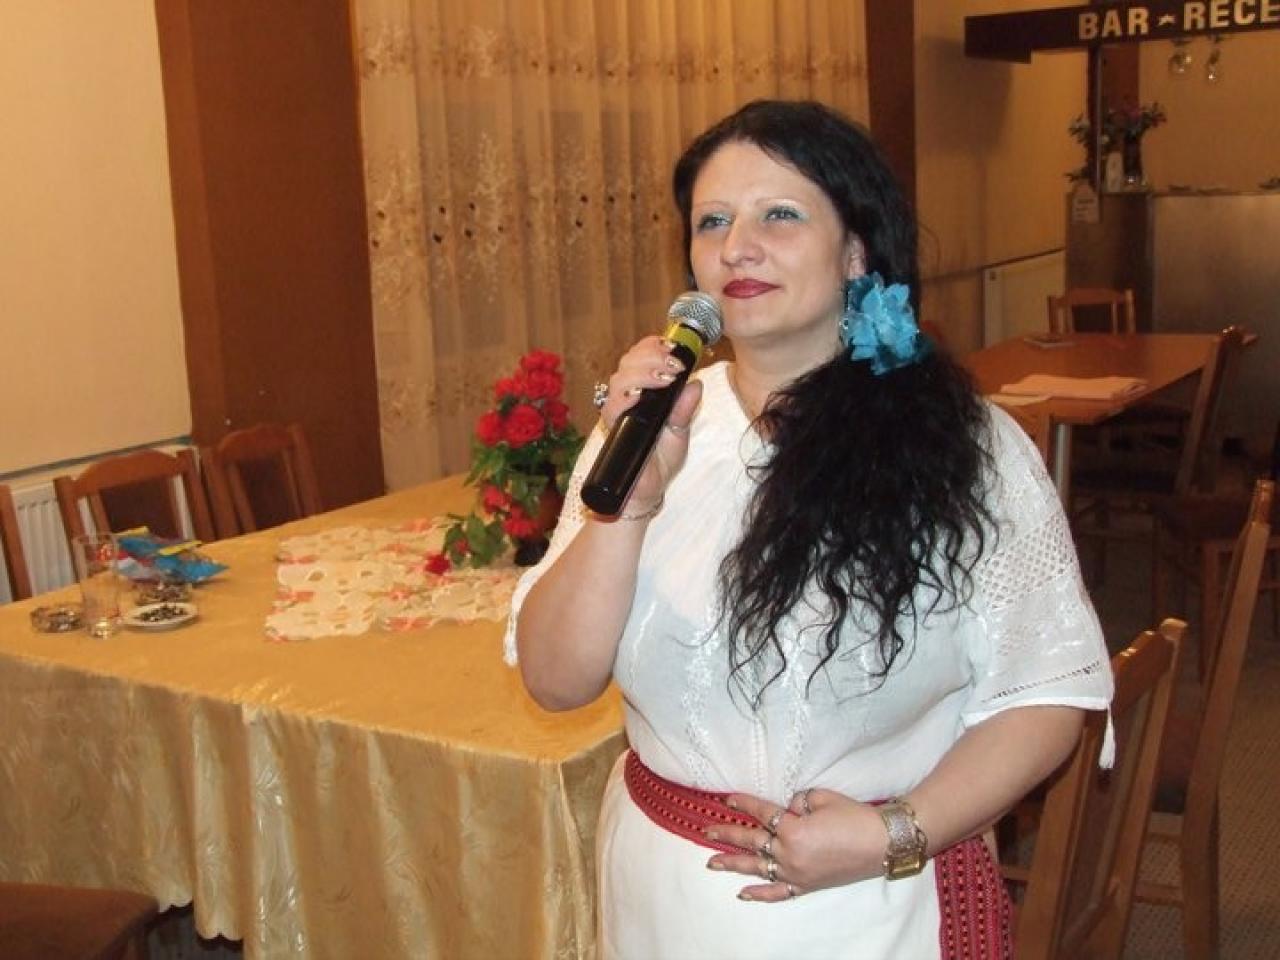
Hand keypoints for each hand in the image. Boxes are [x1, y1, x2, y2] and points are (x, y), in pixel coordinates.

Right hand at [598, 336, 701, 510]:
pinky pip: (611, 406)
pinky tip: (640, 396)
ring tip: (666, 378)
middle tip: (674, 364)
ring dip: (643, 373)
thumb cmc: (660, 461)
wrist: (647, 492)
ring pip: (619, 379)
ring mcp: (618, 412)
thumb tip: (696, 383)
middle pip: (628, 362)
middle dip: (651, 355)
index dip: (652, 346)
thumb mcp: (680, 431)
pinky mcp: (613, 429)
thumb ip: (685, 409)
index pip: (640, 356)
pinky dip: (625, 397)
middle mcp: (626, 398)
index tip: (672, 346)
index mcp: (642, 391)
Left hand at [703, 789, 886, 901]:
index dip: (743, 804)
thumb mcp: (822, 797)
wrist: (882, 842)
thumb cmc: (854, 816)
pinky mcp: (806, 886)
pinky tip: (743, 893)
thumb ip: (797, 801)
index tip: (726, 799)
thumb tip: (787, 809)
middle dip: (727, 834)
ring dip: (733, 864)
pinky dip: (760, 894)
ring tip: (711, 862)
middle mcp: (789, 854)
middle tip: (707, 830)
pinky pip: (778, 893)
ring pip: (757, 868)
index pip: (760, 813)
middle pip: (752, 841)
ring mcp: (796, 873)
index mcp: (792, 829)